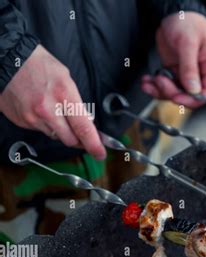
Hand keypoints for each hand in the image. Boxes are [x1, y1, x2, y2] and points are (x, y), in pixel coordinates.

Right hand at [0, 45, 105, 159]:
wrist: (9, 60)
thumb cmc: (41, 66)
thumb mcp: (67, 81)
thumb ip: (77, 104)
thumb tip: (87, 124)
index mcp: (64, 96)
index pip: (84, 129)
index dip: (94, 145)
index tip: (100, 153)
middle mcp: (48, 110)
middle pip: (70, 139)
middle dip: (78, 139)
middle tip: (80, 133)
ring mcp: (32, 117)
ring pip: (55, 136)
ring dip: (60, 130)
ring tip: (55, 112)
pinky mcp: (21, 121)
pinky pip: (40, 130)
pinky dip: (44, 125)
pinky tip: (40, 109)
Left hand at [141, 12, 205, 107]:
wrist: (175, 13)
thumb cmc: (187, 22)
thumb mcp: (188, 43)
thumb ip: (190, 67)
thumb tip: (193, 90)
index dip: (193, 99)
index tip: (177, 97)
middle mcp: (203, 73)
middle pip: (190, 96)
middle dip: (173, 92)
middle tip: (160, 81)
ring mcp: (188, 75)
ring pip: (176, 94)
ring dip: (161, 91)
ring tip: (151, 81)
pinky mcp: (176, 73)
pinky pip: (166, 87)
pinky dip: (155, 87)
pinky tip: (148, 81)